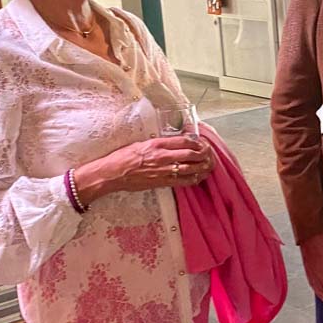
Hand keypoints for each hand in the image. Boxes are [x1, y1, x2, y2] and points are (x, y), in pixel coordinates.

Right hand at [74, 136, 215, 204]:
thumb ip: (160, 143)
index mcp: (158, 144)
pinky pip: (183, 181)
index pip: (184, 140)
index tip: (202, 142)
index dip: (198, 142)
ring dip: (203, 166)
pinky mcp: (162, 182)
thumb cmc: (124, 157)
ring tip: (209, 164)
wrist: (113, 173)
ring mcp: (163, 170)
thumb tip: (175, 142)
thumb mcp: (142, 143)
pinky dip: (194, 178)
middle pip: (192, 154)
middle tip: (209, 153)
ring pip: (191, 168)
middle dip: (204, 153)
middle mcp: (163, 156)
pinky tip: (199, 176)